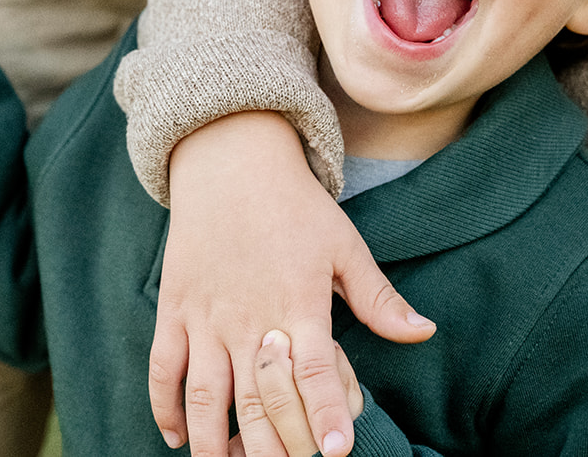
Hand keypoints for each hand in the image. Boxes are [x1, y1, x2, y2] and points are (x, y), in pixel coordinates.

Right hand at [149, 112, 434, 456]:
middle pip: (259, 398)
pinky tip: (177, 437)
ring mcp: (207, 314)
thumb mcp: (344, 245)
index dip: (325, 415)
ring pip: (206, 394)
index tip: (336, 453)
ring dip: (214, 442)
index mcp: (298, 301)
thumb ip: (378, 298)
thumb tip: (424, 332)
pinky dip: (165, 406)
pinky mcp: (175, 307)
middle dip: (272, 448)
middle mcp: (250, 315)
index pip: (314, 372)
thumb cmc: (296, 206)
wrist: (232, 159)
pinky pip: (164, 367)